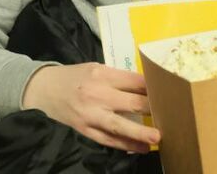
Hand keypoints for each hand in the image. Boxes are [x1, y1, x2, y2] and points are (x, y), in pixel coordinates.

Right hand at [21, 63, 159, 152]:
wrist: (43, 90)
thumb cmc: (74, 77)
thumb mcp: (95, 68)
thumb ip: (117, 78)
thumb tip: (144, 88)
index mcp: (102, 74)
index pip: (134, 81)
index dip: (153, 88)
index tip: (169, 93)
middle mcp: (97, 94)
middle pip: (130, 103)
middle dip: (152, 109)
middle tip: (173, 114)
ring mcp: (90, 114)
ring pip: (119, 126)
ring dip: (139, 133)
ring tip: (157, 138)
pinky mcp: (85, 129)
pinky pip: (107, 139)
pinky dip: (124, 145)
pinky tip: (138, 148)